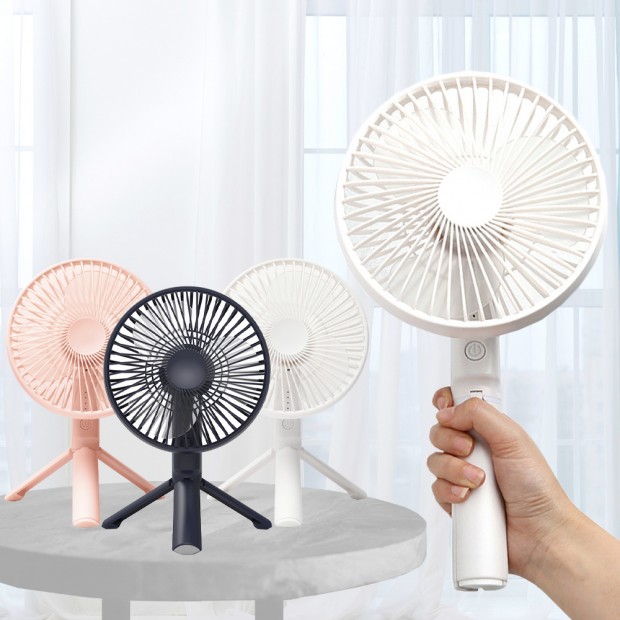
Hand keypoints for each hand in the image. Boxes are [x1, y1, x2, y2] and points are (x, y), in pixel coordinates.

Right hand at [427, 387, 574, 578]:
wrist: (540, 533)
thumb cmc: (536, 486)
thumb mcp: (512, 438)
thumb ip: (478, 414)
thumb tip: (446, 411)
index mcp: (487, 430)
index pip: (456, 406)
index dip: (445, 403)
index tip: (444, 406)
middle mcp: (472, 450)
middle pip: (438, 432)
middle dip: (450, 441)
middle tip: (470, 450)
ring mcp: (462, 475)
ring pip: (435, 461)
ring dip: (453, 470)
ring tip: (478, 482)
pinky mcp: (455, 500)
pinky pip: (435, 488)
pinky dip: (449, 491)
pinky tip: (467, 498)